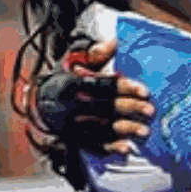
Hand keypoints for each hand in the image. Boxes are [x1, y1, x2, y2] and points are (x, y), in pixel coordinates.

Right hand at [36, 39, 153, 154]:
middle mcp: (72, 105)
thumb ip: (93, 53)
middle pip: (105, 106)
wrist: (39, 104)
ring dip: (125, 130)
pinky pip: (93, 145)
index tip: (145, 91)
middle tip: (151, 110)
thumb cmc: (63, 80)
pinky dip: (110, 147)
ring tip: (144, 131)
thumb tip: (113, 43)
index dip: (125, 88)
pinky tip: (125, 148)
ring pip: (102, 127)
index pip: (103, 85)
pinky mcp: (73, 138)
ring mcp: (72, 124)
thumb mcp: (72, 62)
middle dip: (130, 108)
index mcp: (73, 83)